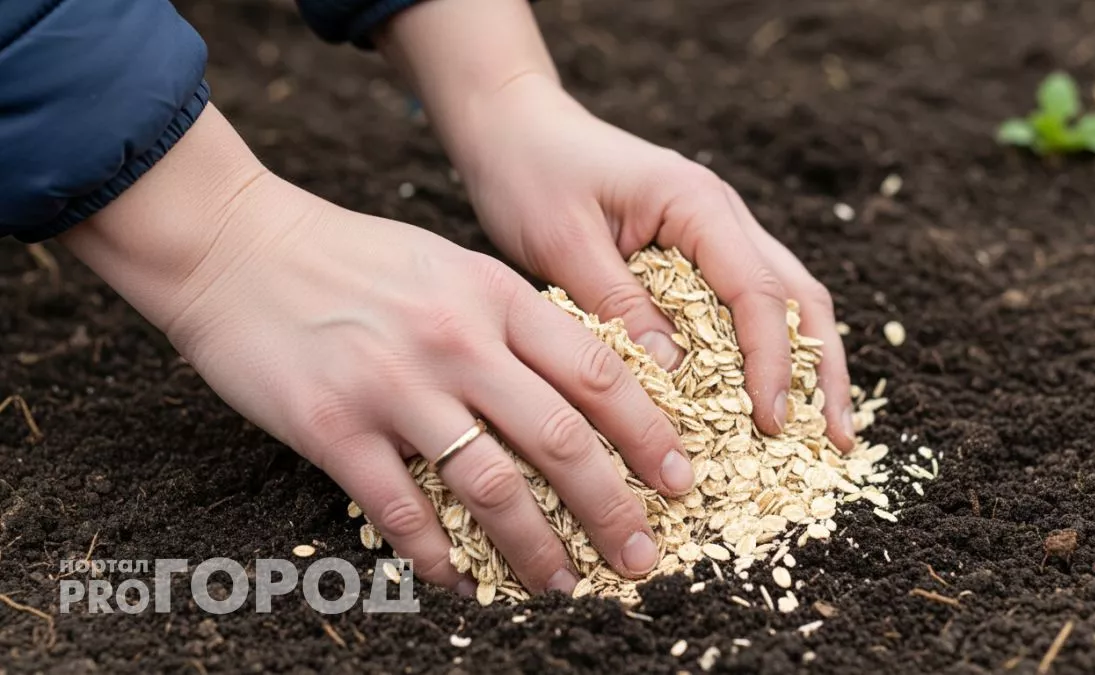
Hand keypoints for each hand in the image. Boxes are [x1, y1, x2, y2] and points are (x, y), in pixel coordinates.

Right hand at [62, 106, 692, 594]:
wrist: (237, 246)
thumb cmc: (352, 258)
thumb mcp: (450, 266)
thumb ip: (511, 320)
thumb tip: (579, 385)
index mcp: (494, 295)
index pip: (599, 373)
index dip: (650, 435)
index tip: (680, 481)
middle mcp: (456, 339)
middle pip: (561, 439)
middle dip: (613, 508)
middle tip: (643, 556)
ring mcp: (393, 384)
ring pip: (491, 485)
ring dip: (537, 546)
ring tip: (565, 583)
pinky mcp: (331, 426)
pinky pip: (401, 509)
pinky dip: (437, 555)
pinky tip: (460, 582)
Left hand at [451, 75, 855, 449]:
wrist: (514, 127)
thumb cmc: (532, 174)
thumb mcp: (564, 244)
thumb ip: (620, 306)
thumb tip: (677, 375)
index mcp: (696, 204)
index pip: (756, 292)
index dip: (771, 363)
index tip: (772, 423)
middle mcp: (722, 214)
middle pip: (796, 295)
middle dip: (822, 370)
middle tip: (836, 439)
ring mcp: (715, 231)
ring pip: (784, 300)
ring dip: (808, 364)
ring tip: (821, 430)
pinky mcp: (695, 251)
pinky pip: (745, 304)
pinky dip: (766, 350)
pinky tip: (766, 394)